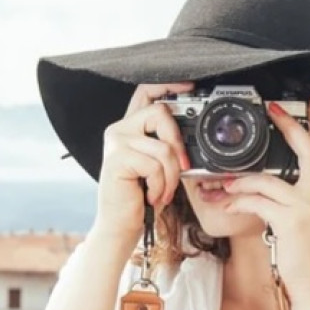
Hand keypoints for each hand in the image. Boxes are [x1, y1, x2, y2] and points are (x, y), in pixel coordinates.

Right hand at [90, 83, 193, 249]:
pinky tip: (150, 195)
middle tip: (181, 168)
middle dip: (178, 143)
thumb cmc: (141, 197)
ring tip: (162, 191)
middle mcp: (120, 129)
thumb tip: (193, 138)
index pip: (146, 93)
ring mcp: (116, 142)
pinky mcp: (117, 158)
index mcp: (130, 128)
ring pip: (163, 148)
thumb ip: (168, 146)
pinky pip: (155, 166)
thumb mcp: (159, 167)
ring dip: (171, 176)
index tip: (190, 86)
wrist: (121, 224)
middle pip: (160, 113)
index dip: (168, 85)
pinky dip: (161, 186)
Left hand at [222, 96, 309, 304]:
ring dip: (241, 181)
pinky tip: (226, 204)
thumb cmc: (301, 257)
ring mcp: (306, 207)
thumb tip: (253, 186)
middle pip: (307, 151)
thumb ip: (282, 201)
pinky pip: (258, 201)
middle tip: (273, 108)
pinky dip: (238, 200)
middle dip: (290, 126)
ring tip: (223, 185)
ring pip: (268, 180)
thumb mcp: (296, 223)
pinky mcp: (291, 221)